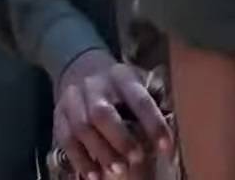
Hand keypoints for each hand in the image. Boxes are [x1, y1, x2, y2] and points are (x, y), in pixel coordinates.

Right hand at [54, 48, 170, 178]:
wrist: (78, 66)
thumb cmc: (118, 82)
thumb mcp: (137, 79)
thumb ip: (154, 98)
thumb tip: (175, 122)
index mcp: (122, 76)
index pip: (139, 99)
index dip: (153, 123)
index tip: (165, 145)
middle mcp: (95, 87)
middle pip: (103, 114)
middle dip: (121, 139)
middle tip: (137, 159)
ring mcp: (72, 101)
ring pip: (82, 128)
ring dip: (101, 152)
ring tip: (117, 171)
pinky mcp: (58, 116)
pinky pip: (66, 140)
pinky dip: (80, 160)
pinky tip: (92, 176)